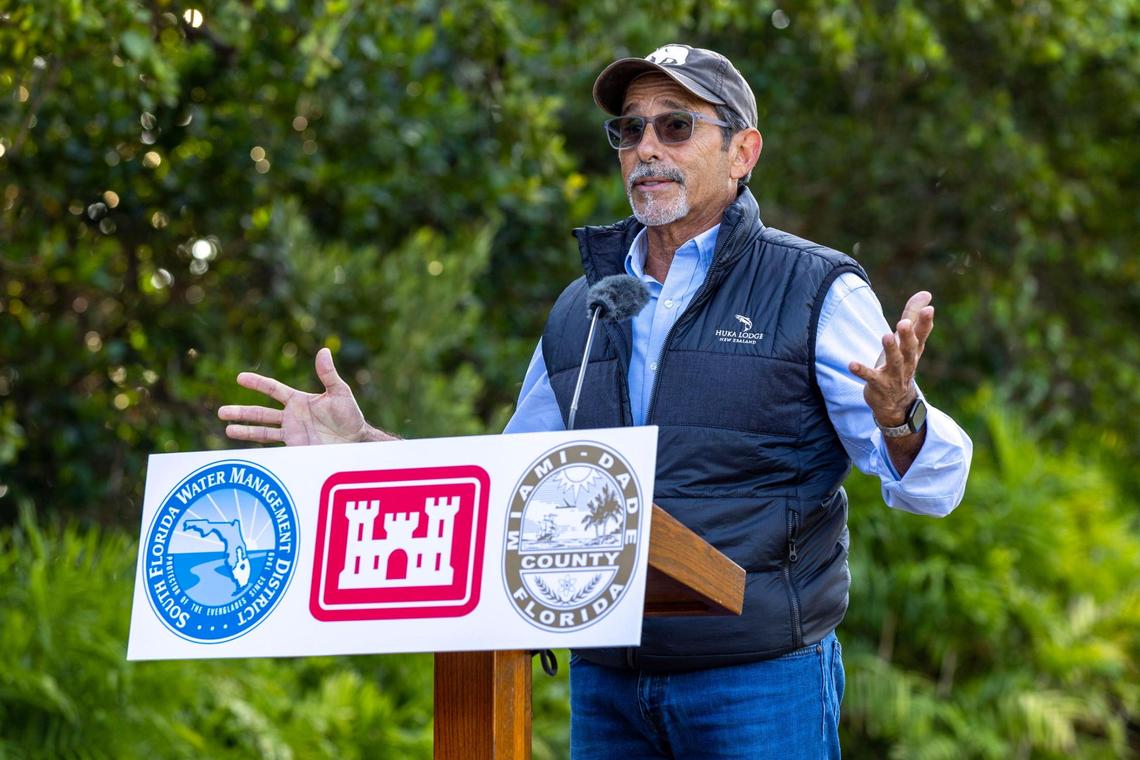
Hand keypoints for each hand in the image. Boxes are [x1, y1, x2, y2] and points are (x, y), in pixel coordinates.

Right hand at [218, 348, 394, 444]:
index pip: (272, 389)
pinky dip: (261, 448)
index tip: (240, 377)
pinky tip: (247, 449)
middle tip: (221, 412)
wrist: (355, 441)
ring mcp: (291, 432)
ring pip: (262, 431)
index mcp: (298, 400)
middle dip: (241, 412)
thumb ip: (328, 374)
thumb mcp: (340, 392)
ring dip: (244, 431)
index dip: (257, 383)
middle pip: (260, 413)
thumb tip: (323, 350)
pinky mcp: (295, 447)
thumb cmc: (350, 415)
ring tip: (226, 429)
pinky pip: (275, 447)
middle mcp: (291, 416)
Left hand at [848, 291, 934, 425]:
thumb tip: (926, 294)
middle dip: (907, 336)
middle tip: (903, 323)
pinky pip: (870, 377)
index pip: (922, 334)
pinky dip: (862, 371)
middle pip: (909, 348)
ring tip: (886, 336)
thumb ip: (913, 316)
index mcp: (914, 350)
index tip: (929, 309)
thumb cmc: (901, 364)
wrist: (896, 403)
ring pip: (894, 362)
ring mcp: (893, 375)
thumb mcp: (907, 341)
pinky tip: (851, 364)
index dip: (925, 322)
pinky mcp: (878, 385)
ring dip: (890, 350)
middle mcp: (907, 362)